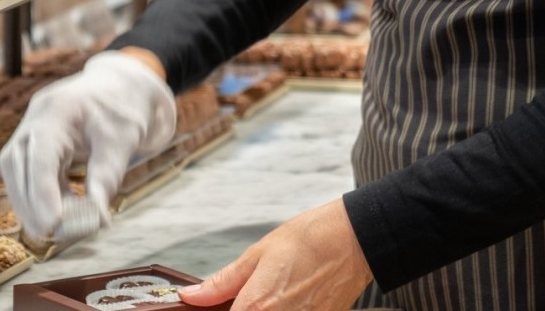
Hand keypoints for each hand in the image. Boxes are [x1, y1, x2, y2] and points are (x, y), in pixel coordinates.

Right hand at [0, 49, 175, 238]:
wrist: (120, 86)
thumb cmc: (122, 108)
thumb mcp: (123, 140)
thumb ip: (107, 175)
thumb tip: (96, 218)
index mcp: (58, 108)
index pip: (39, 154)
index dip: (41, 192)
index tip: (52, 224)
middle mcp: (36, 116)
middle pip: (15, 163)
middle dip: (29, 203)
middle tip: (51, 234)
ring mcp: (30, 126)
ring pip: (14, 169)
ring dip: (29, 202)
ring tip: (56, 227)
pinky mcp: (32, 140)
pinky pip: (23, 171)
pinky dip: (37, 194)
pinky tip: (58, 210)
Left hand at [178, 200, 372, 310]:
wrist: (353, 241)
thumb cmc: (307, 240)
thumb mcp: (257, 254)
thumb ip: (221, 283)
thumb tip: (192, 295)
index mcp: (255, 307)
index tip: (215, 308)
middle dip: (244, 309)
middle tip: (246, 296)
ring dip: (265, 310)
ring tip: (273, 294)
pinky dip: (285, 310)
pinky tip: (289, 298)